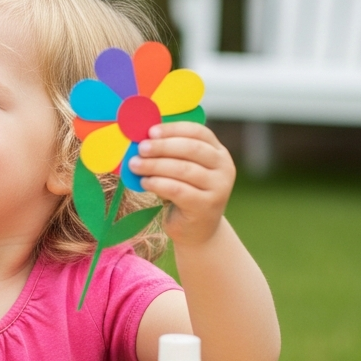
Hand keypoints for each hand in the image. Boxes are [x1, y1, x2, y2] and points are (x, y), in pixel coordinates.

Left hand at [129, 122, 234, 246]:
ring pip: (183, 169)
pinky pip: (178, 190)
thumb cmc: (184, 193)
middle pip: (191, 149)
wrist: (197, 230)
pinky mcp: (207, 206)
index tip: (151, 132)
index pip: (198, 132)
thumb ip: (170, 154)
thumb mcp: (181, 170)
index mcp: (218, 152)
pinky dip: (158, 184)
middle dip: (162, 147)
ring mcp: (219, 187)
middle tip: (140, 148)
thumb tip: (141, 140)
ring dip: (155, 165)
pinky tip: (144, 182)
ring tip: (135, 165)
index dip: (173, 129)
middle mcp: (224, 167)